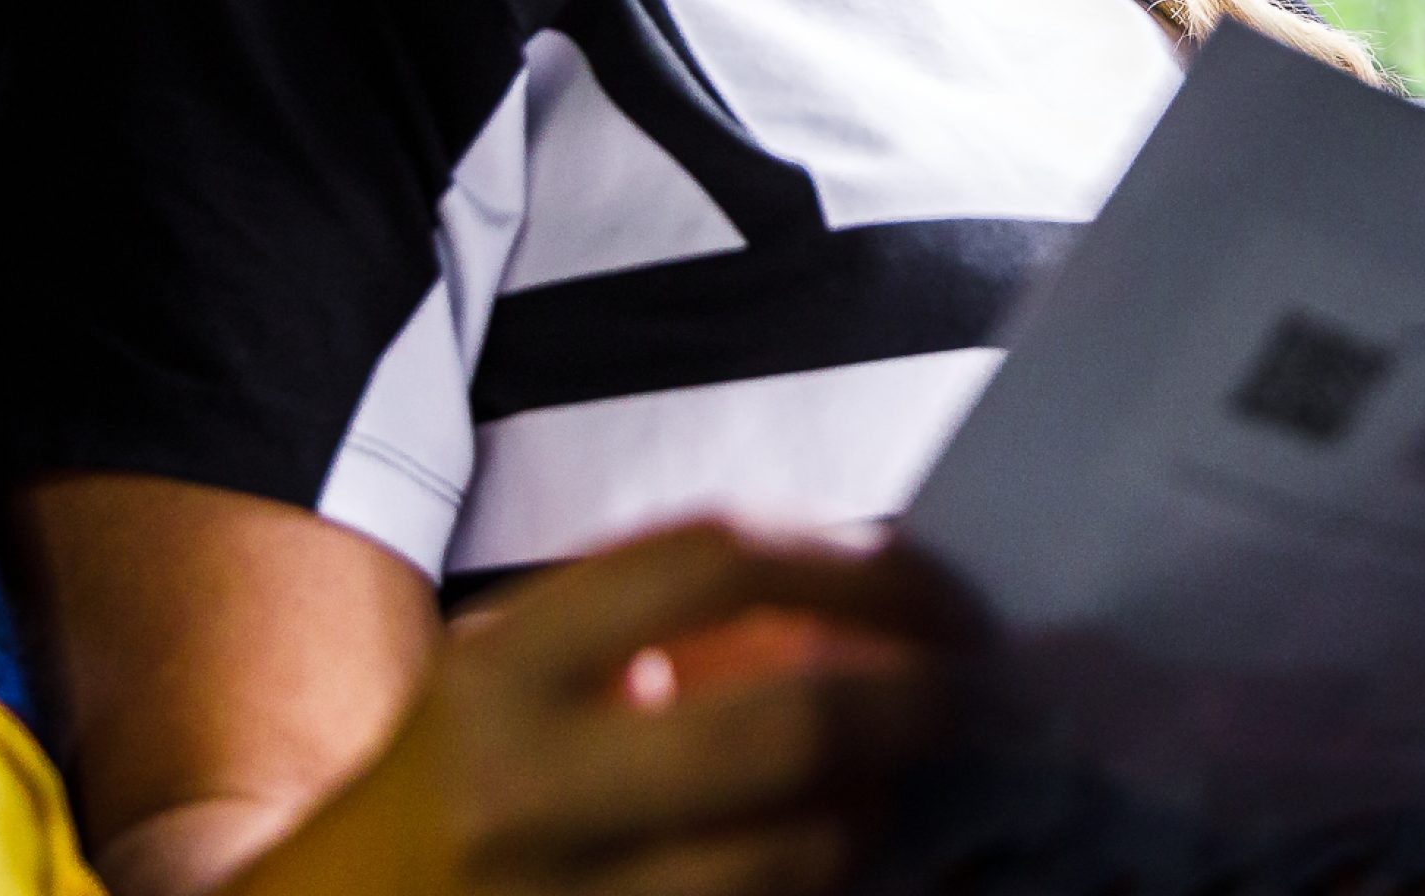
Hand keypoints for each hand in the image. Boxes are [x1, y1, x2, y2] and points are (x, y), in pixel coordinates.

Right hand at [225, 519, 981, 895]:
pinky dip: (835, 880)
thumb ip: (665, 629)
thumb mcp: (517, 674)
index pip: (714, 563)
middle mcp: (526, 794)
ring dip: (883, 807)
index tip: (931, 580)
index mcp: (502, 675)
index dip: (851, 562)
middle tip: (971, 684)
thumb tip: (873, 603)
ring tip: (907, 779)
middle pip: (788, 723)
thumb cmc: (453, 783)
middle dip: (914, 698)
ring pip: (801, 853)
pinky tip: (855, 848)